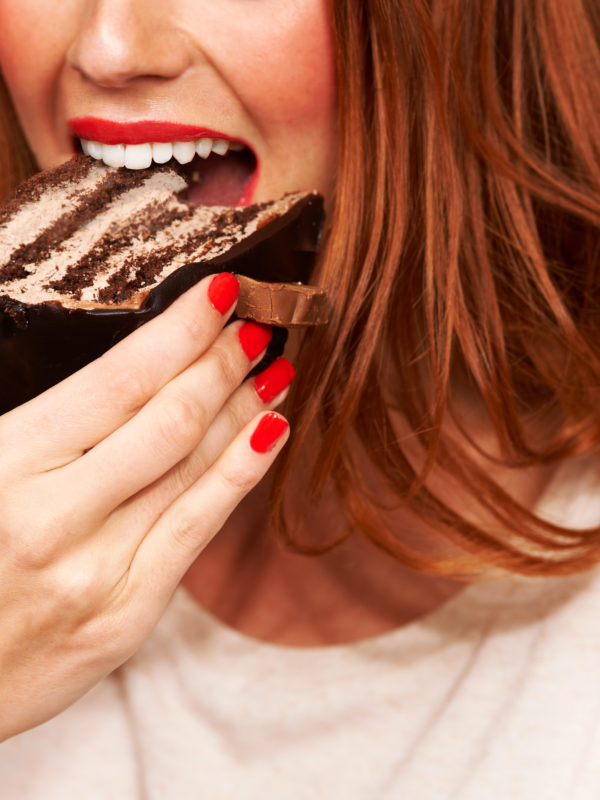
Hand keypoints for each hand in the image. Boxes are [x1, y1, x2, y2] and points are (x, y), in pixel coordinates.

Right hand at [0, 273, 291, 741]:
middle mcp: (55, 517)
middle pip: (168, 420)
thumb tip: (117, 375)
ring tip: (275, 369)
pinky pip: (198, 530)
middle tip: (258, 326)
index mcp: (4, 464)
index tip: (222, 294)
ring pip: (193, 469)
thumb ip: (36, 423)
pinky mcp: (125, 618)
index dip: (180, 331)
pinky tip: (269, 433)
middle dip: (221, 363)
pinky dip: (240, 474)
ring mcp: (97, 573)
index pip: (118, 381)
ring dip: (243, 409)